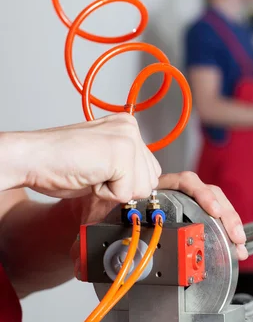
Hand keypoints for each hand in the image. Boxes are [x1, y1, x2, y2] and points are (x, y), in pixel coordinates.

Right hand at [2, 113, 160, 201]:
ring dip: (114, 190)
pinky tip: (88, 175)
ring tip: (92, 172)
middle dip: (123, 186)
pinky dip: (104, 193)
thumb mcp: (104, 160)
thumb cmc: (60, 161)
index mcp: (127, 127)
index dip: (126, 181)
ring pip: (141, 189)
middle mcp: (130, 128)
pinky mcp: (121, 154)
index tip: (102, 171)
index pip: (150, 170)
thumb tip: (146, 185)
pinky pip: (125, 194)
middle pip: (149, 181)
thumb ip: (127, 166)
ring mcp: (127, 139)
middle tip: (94, 171)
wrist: (33, 159)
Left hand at [71, 172, 247, 272]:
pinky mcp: (185, 219)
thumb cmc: (97, 210)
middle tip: (234, 236)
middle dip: (225, 216)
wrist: (93, 213)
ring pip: (211, 208)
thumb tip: (82, 265)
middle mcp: (169, 195)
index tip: (211, 208)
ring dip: (228, 225)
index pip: (183, 183)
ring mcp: (179, 206)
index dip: (201, 194)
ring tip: (239, 246)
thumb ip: (88, 244)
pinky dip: (222, 233)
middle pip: (205, 196)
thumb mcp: (93, 225)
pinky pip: (208, 220)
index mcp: (152, 188)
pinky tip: (233, 248)